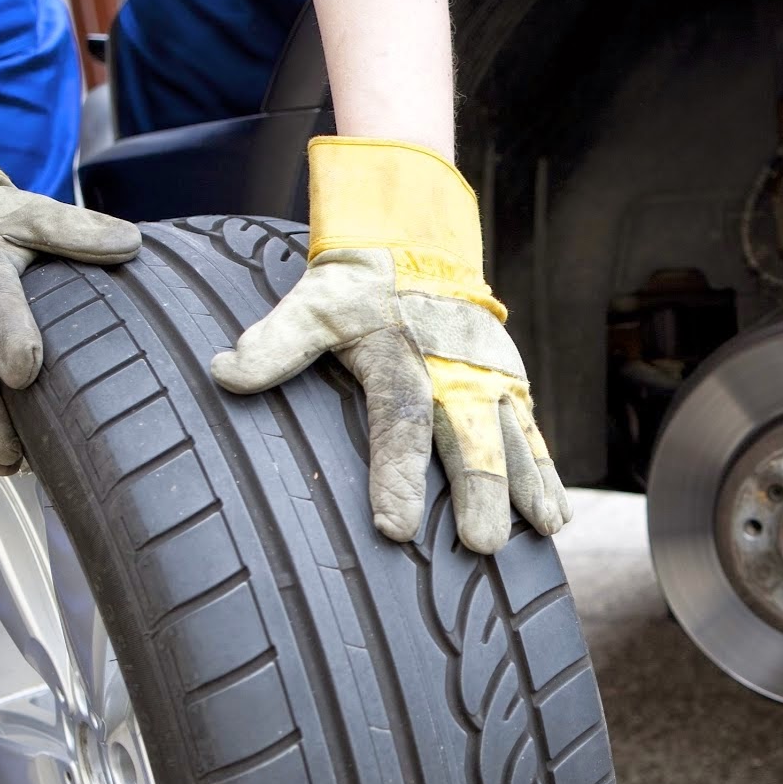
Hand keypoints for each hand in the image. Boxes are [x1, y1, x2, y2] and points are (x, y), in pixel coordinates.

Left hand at [211, 137, 570, 553]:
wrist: (416, 238)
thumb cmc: (359, 287)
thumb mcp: (314, 305)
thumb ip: (276, 343)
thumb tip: (224, 373)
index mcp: (401, 358)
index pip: (398, 423)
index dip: (397, 476)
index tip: (396, 529)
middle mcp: (454, 372)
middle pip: (471, 439)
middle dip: (480, 493)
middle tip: (483, 545)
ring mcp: (490, 379)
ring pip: (515, 440)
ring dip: (529, 488)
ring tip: (543, 532)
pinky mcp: (511, 387)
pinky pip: (534, 435)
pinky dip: (548, 475)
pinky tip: (557, 517)